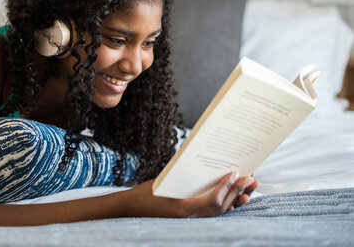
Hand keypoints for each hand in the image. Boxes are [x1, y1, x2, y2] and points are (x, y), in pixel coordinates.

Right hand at [124, 172, 257, 217]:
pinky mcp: (193, 219)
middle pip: (222, 206)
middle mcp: (192, 219)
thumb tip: (208, 165)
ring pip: (221, 212)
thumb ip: (187, 179)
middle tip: (251, 178)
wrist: (134, 209)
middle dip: (238, 192)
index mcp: (184, 210)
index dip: (226, 187)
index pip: (213, 200)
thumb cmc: (147, 193)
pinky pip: (215, 214)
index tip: (235, 174)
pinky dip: (228, 205)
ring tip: (250, 188)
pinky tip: (238, 199)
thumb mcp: (166, 182)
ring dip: (237, 199)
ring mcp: (193, 221)